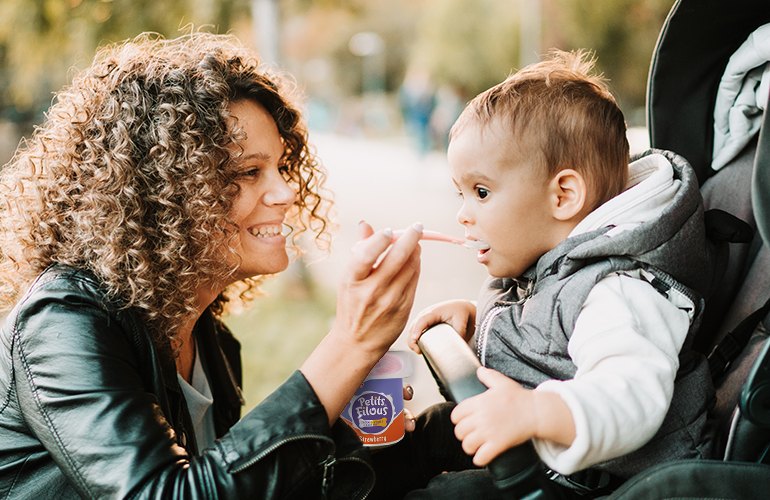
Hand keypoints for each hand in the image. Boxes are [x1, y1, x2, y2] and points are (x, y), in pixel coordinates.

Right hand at [301, 220, 421, 423]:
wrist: (357, 342)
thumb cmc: (351, 304)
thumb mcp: (349, 279)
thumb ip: (359, 250)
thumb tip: (365, 224)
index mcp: (352, 281)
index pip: (367, 254)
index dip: (380, 239)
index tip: (389, 230)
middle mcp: (371, 291)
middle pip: (397, 258)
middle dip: (410, 238)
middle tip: (417, 227)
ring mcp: (390, 301)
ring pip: (411, 267)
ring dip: (415, 251)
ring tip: (415, 242)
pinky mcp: (404, 308)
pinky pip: (414, 280)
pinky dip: (416, 266)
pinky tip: (414, 259)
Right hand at [407, 299, 475, 353]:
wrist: (462, 308)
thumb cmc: (461, 313)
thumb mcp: (462, 322)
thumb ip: (459, 333)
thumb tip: (456, 347)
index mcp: (434, 311)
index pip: (423, 320)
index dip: (417, 329)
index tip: (415, 339)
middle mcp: (426, 314)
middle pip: (413, 326)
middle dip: (412, 339)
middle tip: (418, 351)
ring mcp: (423, 319)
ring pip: (412, 330)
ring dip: (412, 341)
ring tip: (419, 351)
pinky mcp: (423, 325)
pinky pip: (414, 332)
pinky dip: (414, 340)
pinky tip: (419, 348)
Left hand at [450, 367, 575, 465]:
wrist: (536, 412)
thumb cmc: (520, 398)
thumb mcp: (502, 383)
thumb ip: (488, 376)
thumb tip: (479, 371)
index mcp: (479, 402)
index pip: (455, 415)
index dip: (458, 420)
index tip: (464, 421)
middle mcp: (481, 417)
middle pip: (459, 432)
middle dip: (463, 434)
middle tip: (471, 434)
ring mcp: (489, 432)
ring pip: (467, 445)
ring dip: (470, 447)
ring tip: (476, 445)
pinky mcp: (498, 445)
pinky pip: (480, 458)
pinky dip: (480, 459)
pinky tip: (483, 455)